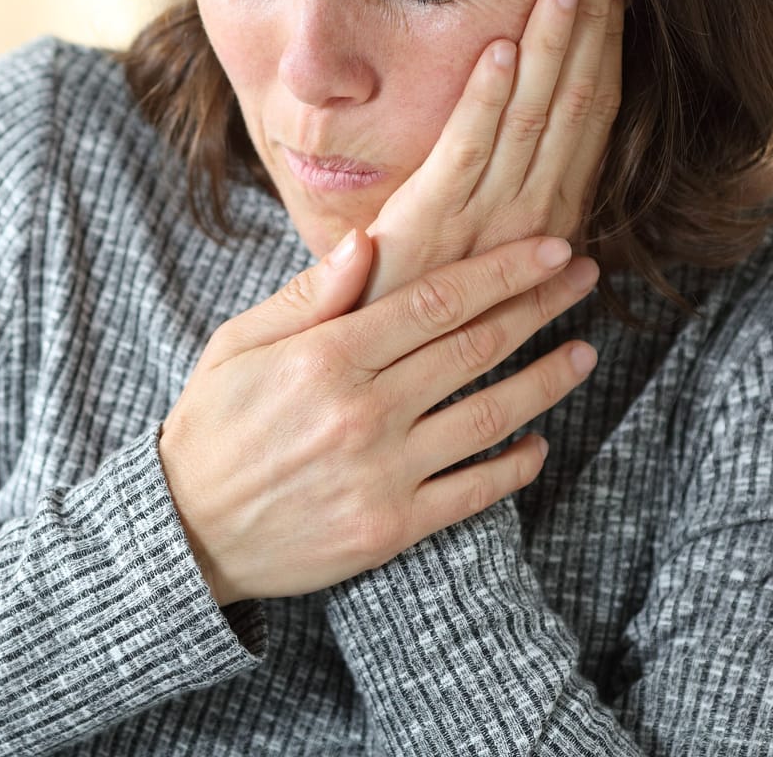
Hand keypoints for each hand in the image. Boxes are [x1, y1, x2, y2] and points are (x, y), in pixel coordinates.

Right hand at [157, 231, 600, 606]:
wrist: (187, 532)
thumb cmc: (212, 425)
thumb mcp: (239, 344)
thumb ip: (307, 295)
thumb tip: (368, 240)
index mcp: (326, 356)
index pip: (436, 300)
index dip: (502, 271)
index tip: (551, 248)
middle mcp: (363, 410)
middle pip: (474, 347)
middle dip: (539, 306)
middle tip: (584, 279)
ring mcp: (383, 472)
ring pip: (488, 416)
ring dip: (546, 381)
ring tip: (584, 354)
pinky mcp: (391, 527)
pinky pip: (473, 492)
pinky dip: (514, 466)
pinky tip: (538, 443)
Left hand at [359, 0, 623, 306]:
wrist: (378, 370)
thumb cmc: (422, 302)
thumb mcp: (484, 251)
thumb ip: (517, 215)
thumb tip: (567, 217)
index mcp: (552, 212)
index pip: (591, 110)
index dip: (605, 40)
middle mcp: (535, 212)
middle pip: (575, 98)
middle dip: (591, 19)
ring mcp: (486, 219)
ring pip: (532, 113)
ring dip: (552, 42)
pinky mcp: (431, 224)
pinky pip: (467, 150)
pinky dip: (484, 97)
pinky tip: (498, 45)